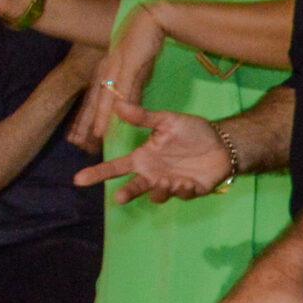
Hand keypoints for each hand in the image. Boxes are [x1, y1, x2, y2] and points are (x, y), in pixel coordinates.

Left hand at [70, 4, 168, 151]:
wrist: (151, 19)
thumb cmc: (144, 39)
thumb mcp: (137, 65)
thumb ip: (132, 83)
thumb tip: (131, 100)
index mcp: (106, 70)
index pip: (95, 97)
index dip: (89, 116)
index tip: (84, 134)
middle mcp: (106, 70)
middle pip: (96, 100)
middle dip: (90, 122)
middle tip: (85, 141)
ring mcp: (116, 67)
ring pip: (107, 97)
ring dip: (103, 116)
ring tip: (99, 134)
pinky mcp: (129, 64)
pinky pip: (123, 87)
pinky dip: (120, 102)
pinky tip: (119, 113)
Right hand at [74, 99, 230, 204]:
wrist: (223, 142)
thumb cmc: (192, 132)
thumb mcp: (168, 121)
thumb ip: (144, 118)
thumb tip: (117, 105)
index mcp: (144, 158)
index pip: (117, 167)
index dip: (98, 174)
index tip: (78, 180)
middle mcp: (154, 174)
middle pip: (134, 187)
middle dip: (127, 193)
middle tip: (120, 197)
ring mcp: (171, 184)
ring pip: (157, 195)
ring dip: (159, 190)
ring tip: (165, 180)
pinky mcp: (190, 190)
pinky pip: (181, 195)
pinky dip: (182, 190)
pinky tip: (186, 181)